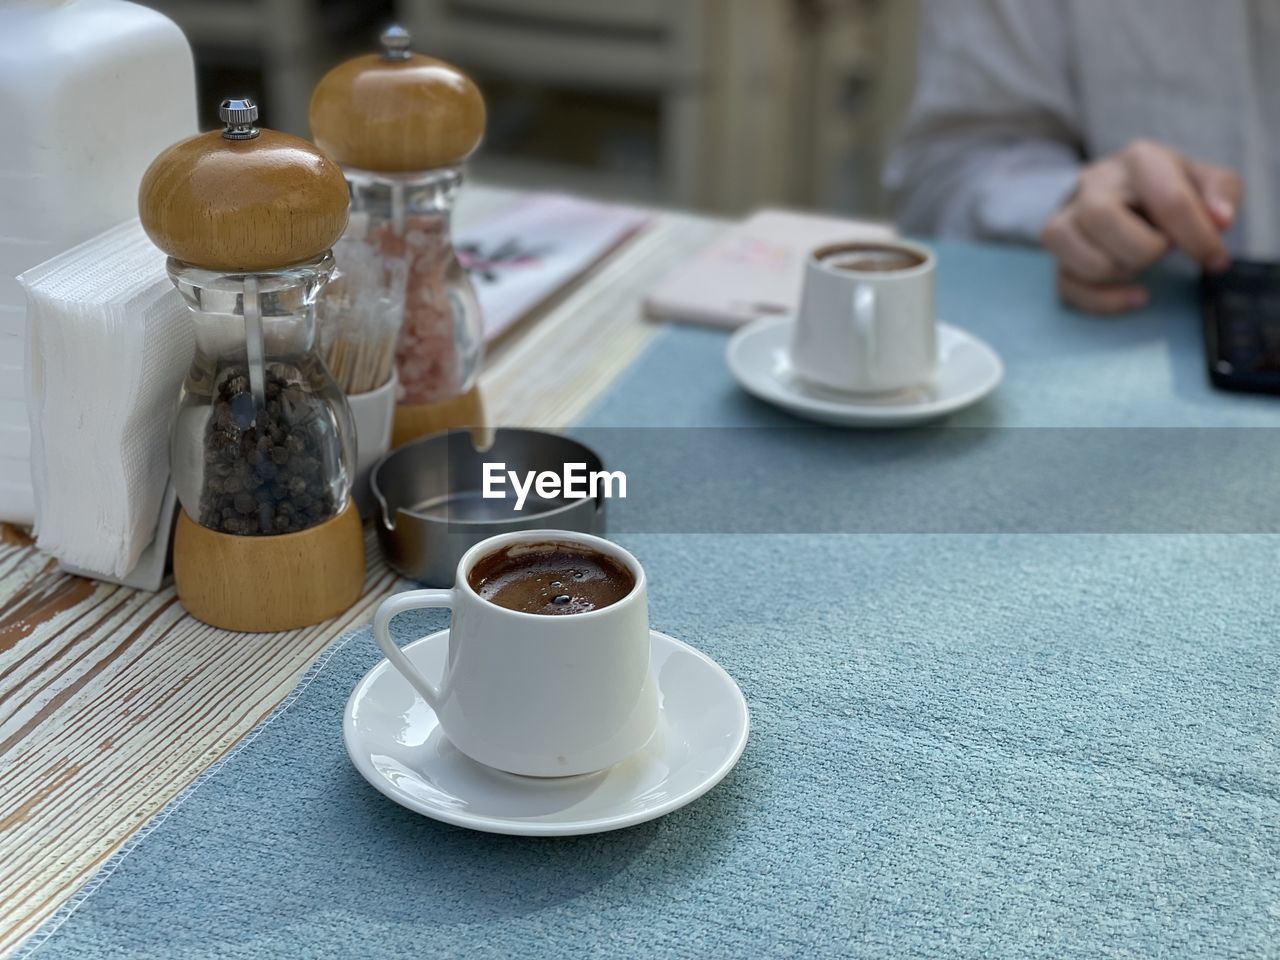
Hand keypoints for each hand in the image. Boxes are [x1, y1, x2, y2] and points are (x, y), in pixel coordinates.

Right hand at [1041, 139, 1241, 312]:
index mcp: (1140, 160)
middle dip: (1142, 250)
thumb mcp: (1201, 178)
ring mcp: (1066, 217)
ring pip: (1075, 252)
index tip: (1216, 261)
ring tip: (1139, 266)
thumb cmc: (1163, 187)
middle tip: (1162, 253)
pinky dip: (1103, 300)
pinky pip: (1066, 285)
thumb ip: (1222, 192)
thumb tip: (1219, 221)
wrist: (1116, 187)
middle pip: (1102, 218)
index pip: (1169, 201)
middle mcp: (1095, 184)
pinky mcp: (1055, 251)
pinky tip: (1134, 296)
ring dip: (1116, 272)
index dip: (1199, 239)